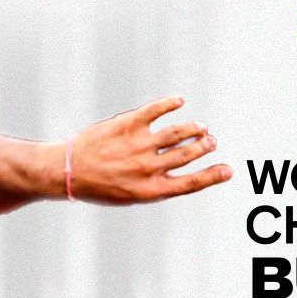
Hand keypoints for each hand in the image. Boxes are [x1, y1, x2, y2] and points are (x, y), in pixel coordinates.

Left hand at [68, 96, 231, 203]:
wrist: (68, 172)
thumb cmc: (100, 186)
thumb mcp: (131, 196)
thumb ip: (157, 184)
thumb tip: (182, 170)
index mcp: (150, 190)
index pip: (190, 183)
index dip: (213, 176)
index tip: (228, 170)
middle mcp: (147, 168)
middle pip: (187, 154)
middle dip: (205, 146)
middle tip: (211, 141)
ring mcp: (138, 145)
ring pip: (177, 133)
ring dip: (193, 128)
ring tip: (201, 128)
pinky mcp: (127, 125)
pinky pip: (155, 111)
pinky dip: (170, 104)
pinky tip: (179, 101)